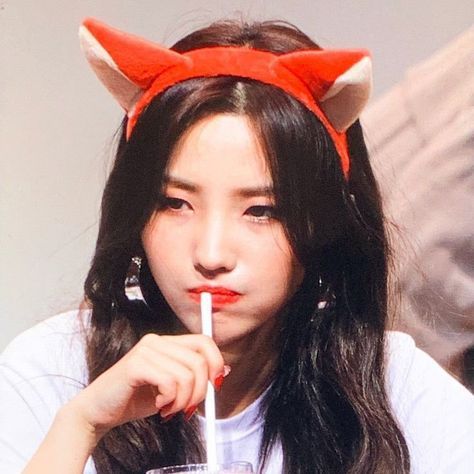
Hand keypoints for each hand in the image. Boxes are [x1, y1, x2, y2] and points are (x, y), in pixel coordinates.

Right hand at [68, 333, 225, 439]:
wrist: (98, 411)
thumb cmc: (134, 399)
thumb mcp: (171, 387)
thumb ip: (193, 376)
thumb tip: (223, 371)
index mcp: (166, 343)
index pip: (203, 341)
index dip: (216, 362)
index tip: (216, 385)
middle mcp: (157, 341)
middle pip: (199, 360)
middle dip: (200, 391)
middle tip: (187, 409)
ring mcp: (145, 351)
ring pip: (186, 375)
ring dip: (182, 401)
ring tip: (168, 409)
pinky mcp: (135, 365)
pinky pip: (169, 382)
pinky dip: (169, 400)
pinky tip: (158, 406)